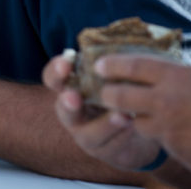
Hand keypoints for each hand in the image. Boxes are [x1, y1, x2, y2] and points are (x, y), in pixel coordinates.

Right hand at [41, 53, 162, 170]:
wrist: (136, 129)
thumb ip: (109, 64)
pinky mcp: (104, 152)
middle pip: (63, 109)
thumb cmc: (120, 93)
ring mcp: (86, 135)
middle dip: (68, 103)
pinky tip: (136, 126)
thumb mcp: (112, 77)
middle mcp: (73, 113)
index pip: (54, 78)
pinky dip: (124, 136)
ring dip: (105, 125)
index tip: (67, 62)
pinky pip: (112, 146)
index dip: (57, 71)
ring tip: (122, 115)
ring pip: (89, 134)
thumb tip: (117, 39)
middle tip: (74, 97)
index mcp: (70, 88)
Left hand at [95, 54, 190, 179]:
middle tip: (105, 94)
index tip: (98, 65)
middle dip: (108, 95)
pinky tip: (172, 133)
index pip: (133, 65)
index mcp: (177, 76)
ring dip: (134, 118)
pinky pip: (155, 138)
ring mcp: (166, 124)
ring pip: (133, 119)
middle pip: (119, 94)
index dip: (112, 64)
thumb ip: (181, 78)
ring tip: (141, 115)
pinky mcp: (171, 146)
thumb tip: (164, 75)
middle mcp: (166, 98)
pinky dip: (158, 135)